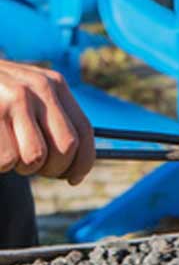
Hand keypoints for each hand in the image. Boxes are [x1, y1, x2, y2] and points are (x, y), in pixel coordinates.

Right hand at [0, 59, 94, 184]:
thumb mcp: (26, 97)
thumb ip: (52, 122)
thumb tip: (78, 169)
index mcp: (53, 84)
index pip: (84, 131)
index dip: (83, 163)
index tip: (74, 179)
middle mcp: (37, 88)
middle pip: (65, 148)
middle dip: (52, 168)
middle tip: (34, 168)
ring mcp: (13, 98)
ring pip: (35, 157)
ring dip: (22, 167)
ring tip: (8, 154)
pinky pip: (8, 159)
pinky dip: (1, 164)